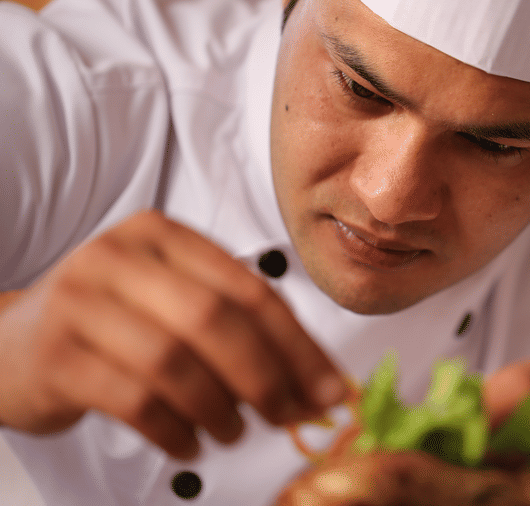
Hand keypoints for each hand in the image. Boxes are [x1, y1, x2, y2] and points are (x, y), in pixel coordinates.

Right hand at [0, 210, 346, 458]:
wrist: (9, 344)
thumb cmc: (110, 325)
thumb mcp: (170, 302)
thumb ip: (236, 328)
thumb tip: (315, 382)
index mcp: (162, 235)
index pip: (250, 289)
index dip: (298, 345)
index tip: (329, 388)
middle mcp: (118, 257)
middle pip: (215, 320)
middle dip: (266, 377)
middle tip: (289, 415)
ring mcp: (80, 302)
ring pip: (174, 361)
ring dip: (219, 407)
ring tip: (233, 431)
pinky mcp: (55, 355)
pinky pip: (133, 400)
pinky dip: (174, 430)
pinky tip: (189, 443)